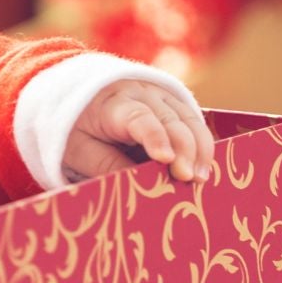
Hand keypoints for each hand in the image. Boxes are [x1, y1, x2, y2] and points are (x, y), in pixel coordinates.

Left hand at [63, 80, 215, 182]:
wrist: (81, 100)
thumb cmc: (77, 129)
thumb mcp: (80, 151)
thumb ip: (107, 167)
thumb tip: (139, 188)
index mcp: (113, 104)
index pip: (138, 117)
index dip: (154, 136)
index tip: (165, 159)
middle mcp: (142, 94)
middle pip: (171, 119)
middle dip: (184, 149)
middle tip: (189, 178)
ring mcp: (161, 96)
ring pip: (189, 118)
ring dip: (200, 148)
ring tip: (201, 178)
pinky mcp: (173, 103)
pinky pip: (193, 120)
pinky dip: (201, 144)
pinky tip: (204, 167)